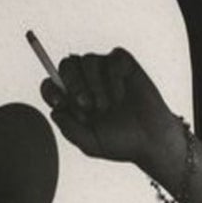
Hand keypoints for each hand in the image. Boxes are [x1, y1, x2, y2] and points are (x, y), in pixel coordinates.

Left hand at [39, 46, 182, 172]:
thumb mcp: (91, 144)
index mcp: (72, 99)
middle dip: (72, 83)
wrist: (151, 139)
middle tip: (85, 105)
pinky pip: (111, 59)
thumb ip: (70, 130)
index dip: (50, 89)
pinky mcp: (123, 63)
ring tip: (106, 107)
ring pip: (88, 60)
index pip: (51, 84)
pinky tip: (120, 97)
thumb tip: (55, 112)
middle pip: (66, 64)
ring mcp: (104, 70)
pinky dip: (113, 79)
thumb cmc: (119, 142)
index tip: (59, 102)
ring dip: (94, 84)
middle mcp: (86, 81)